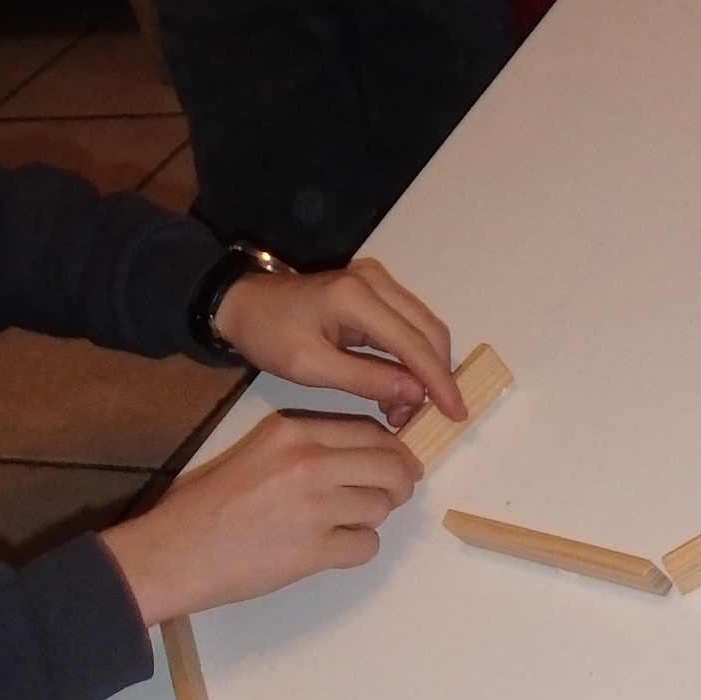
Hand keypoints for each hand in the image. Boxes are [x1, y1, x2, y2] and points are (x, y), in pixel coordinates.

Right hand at [100, 408, 417, 624]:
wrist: (174, 552)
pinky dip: (357, 549)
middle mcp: (309, 462)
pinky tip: (332, 549)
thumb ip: (306, 449)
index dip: (392, 451)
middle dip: (399, 483)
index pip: (369, 432)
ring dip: (372, 518)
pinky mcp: (315, 550)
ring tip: (342, 525)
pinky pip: (367, 546)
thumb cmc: (203, 506)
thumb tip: (360, 459)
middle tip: (391, 496)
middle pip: (390, 465)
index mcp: (291, 432)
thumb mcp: (254, 453)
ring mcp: (315, 507)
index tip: (395, 465)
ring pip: (381, 507)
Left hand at [208, 255, 460, 429]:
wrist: (244, 304)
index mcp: (355, 297)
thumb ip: (365, 379)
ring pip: (423, 328)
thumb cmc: (269, 336)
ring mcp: (377, 281)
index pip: (413, 343)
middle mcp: (375, 281)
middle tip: (419, 419)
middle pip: (429, 331)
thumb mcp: (310, 367)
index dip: (439, 381)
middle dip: (433, 378)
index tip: (456, 414)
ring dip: (423, 370)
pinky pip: (407, 325)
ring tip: (400, 409)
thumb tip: (416, 394)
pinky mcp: (375, 289)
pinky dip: (409, 358)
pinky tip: (394, 388)